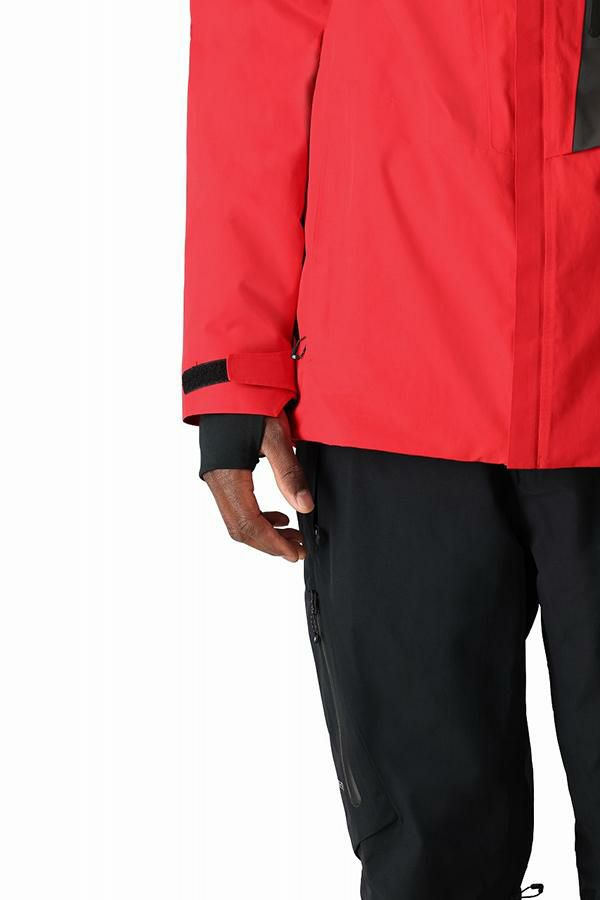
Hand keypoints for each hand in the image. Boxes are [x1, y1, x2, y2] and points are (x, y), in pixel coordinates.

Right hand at [203, 412, 314, 561]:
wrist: (227, 381)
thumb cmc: (250, 402)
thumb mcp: (275, 435)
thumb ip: (289, 473)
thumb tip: (305, 506)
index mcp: (228, 475)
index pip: (249, 523)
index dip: (273, 543)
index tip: (295, 553)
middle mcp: (216, 480)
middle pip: (240, 528)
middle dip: (270, 543)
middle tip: (299, 550)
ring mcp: (215, 478)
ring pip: (236, 519)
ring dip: (264, 532)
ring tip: (293, 536)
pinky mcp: (220, 473)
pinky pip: (234, 506)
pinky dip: (256, 517)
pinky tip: (278, 516)